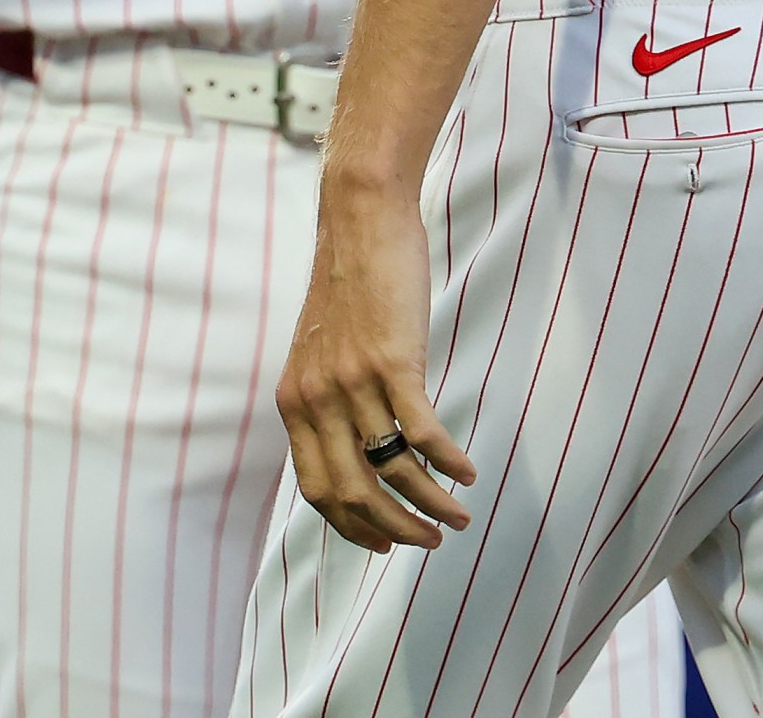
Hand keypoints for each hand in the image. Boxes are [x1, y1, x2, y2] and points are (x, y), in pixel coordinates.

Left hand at [273, 180, 474, 552]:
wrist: (360, 219)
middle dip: (395, 529)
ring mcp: (354, 382)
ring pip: (393, 470)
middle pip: (354, 493)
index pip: (318, 489)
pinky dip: (448, 461)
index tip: (384, 543)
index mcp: (295, 402)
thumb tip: (355, 443)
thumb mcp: (322, 349)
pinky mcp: (393, 360)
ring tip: (459, 515)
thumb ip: (328, 397)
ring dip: (430, 504)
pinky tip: (467, 472)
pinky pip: (422, 432)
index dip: (352, 526)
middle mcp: (317, 400)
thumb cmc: (350, 280)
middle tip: (429, 540)